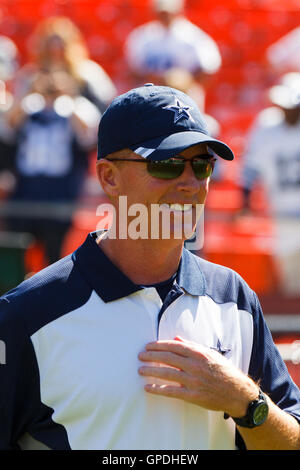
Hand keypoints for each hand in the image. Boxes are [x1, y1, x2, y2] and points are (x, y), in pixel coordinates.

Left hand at [138, 337, 258, 417]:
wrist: (238, 393)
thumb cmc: (224, 371)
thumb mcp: (210, 354)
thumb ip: (192, 346)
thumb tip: (175, 338)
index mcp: (199, 353)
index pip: (174, 346)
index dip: (159, 345)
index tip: (148, 345)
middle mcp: (196, 365)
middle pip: (168, 358)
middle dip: (152, 356)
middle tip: (141, 355)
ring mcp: (194, 381)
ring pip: (167, 373)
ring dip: (151, 371)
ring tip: (140, 369)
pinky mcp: (193, 396)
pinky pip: (171, 391)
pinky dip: (158, 389)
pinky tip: (148, 387)